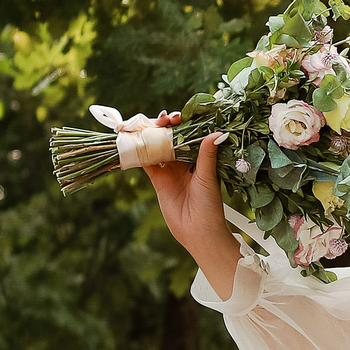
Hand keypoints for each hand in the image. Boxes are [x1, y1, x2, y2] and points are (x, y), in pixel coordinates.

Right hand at [136, 112, 239, 291]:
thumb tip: (216, 133)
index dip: (183, 125)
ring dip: (152, 137)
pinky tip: (134, 142)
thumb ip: (207, 155)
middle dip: (166, 127)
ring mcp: (170, 171)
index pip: (190, 136)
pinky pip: (147, 163)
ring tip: (147, 124)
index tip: (177, 117)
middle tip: (162, 119)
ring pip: (158, 148)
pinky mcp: (158, 181)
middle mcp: (185, 163)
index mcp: (200, 159)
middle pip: (172, 139)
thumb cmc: (209, 206)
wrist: (198, 232)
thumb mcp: (207, 177)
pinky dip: (139, 153)